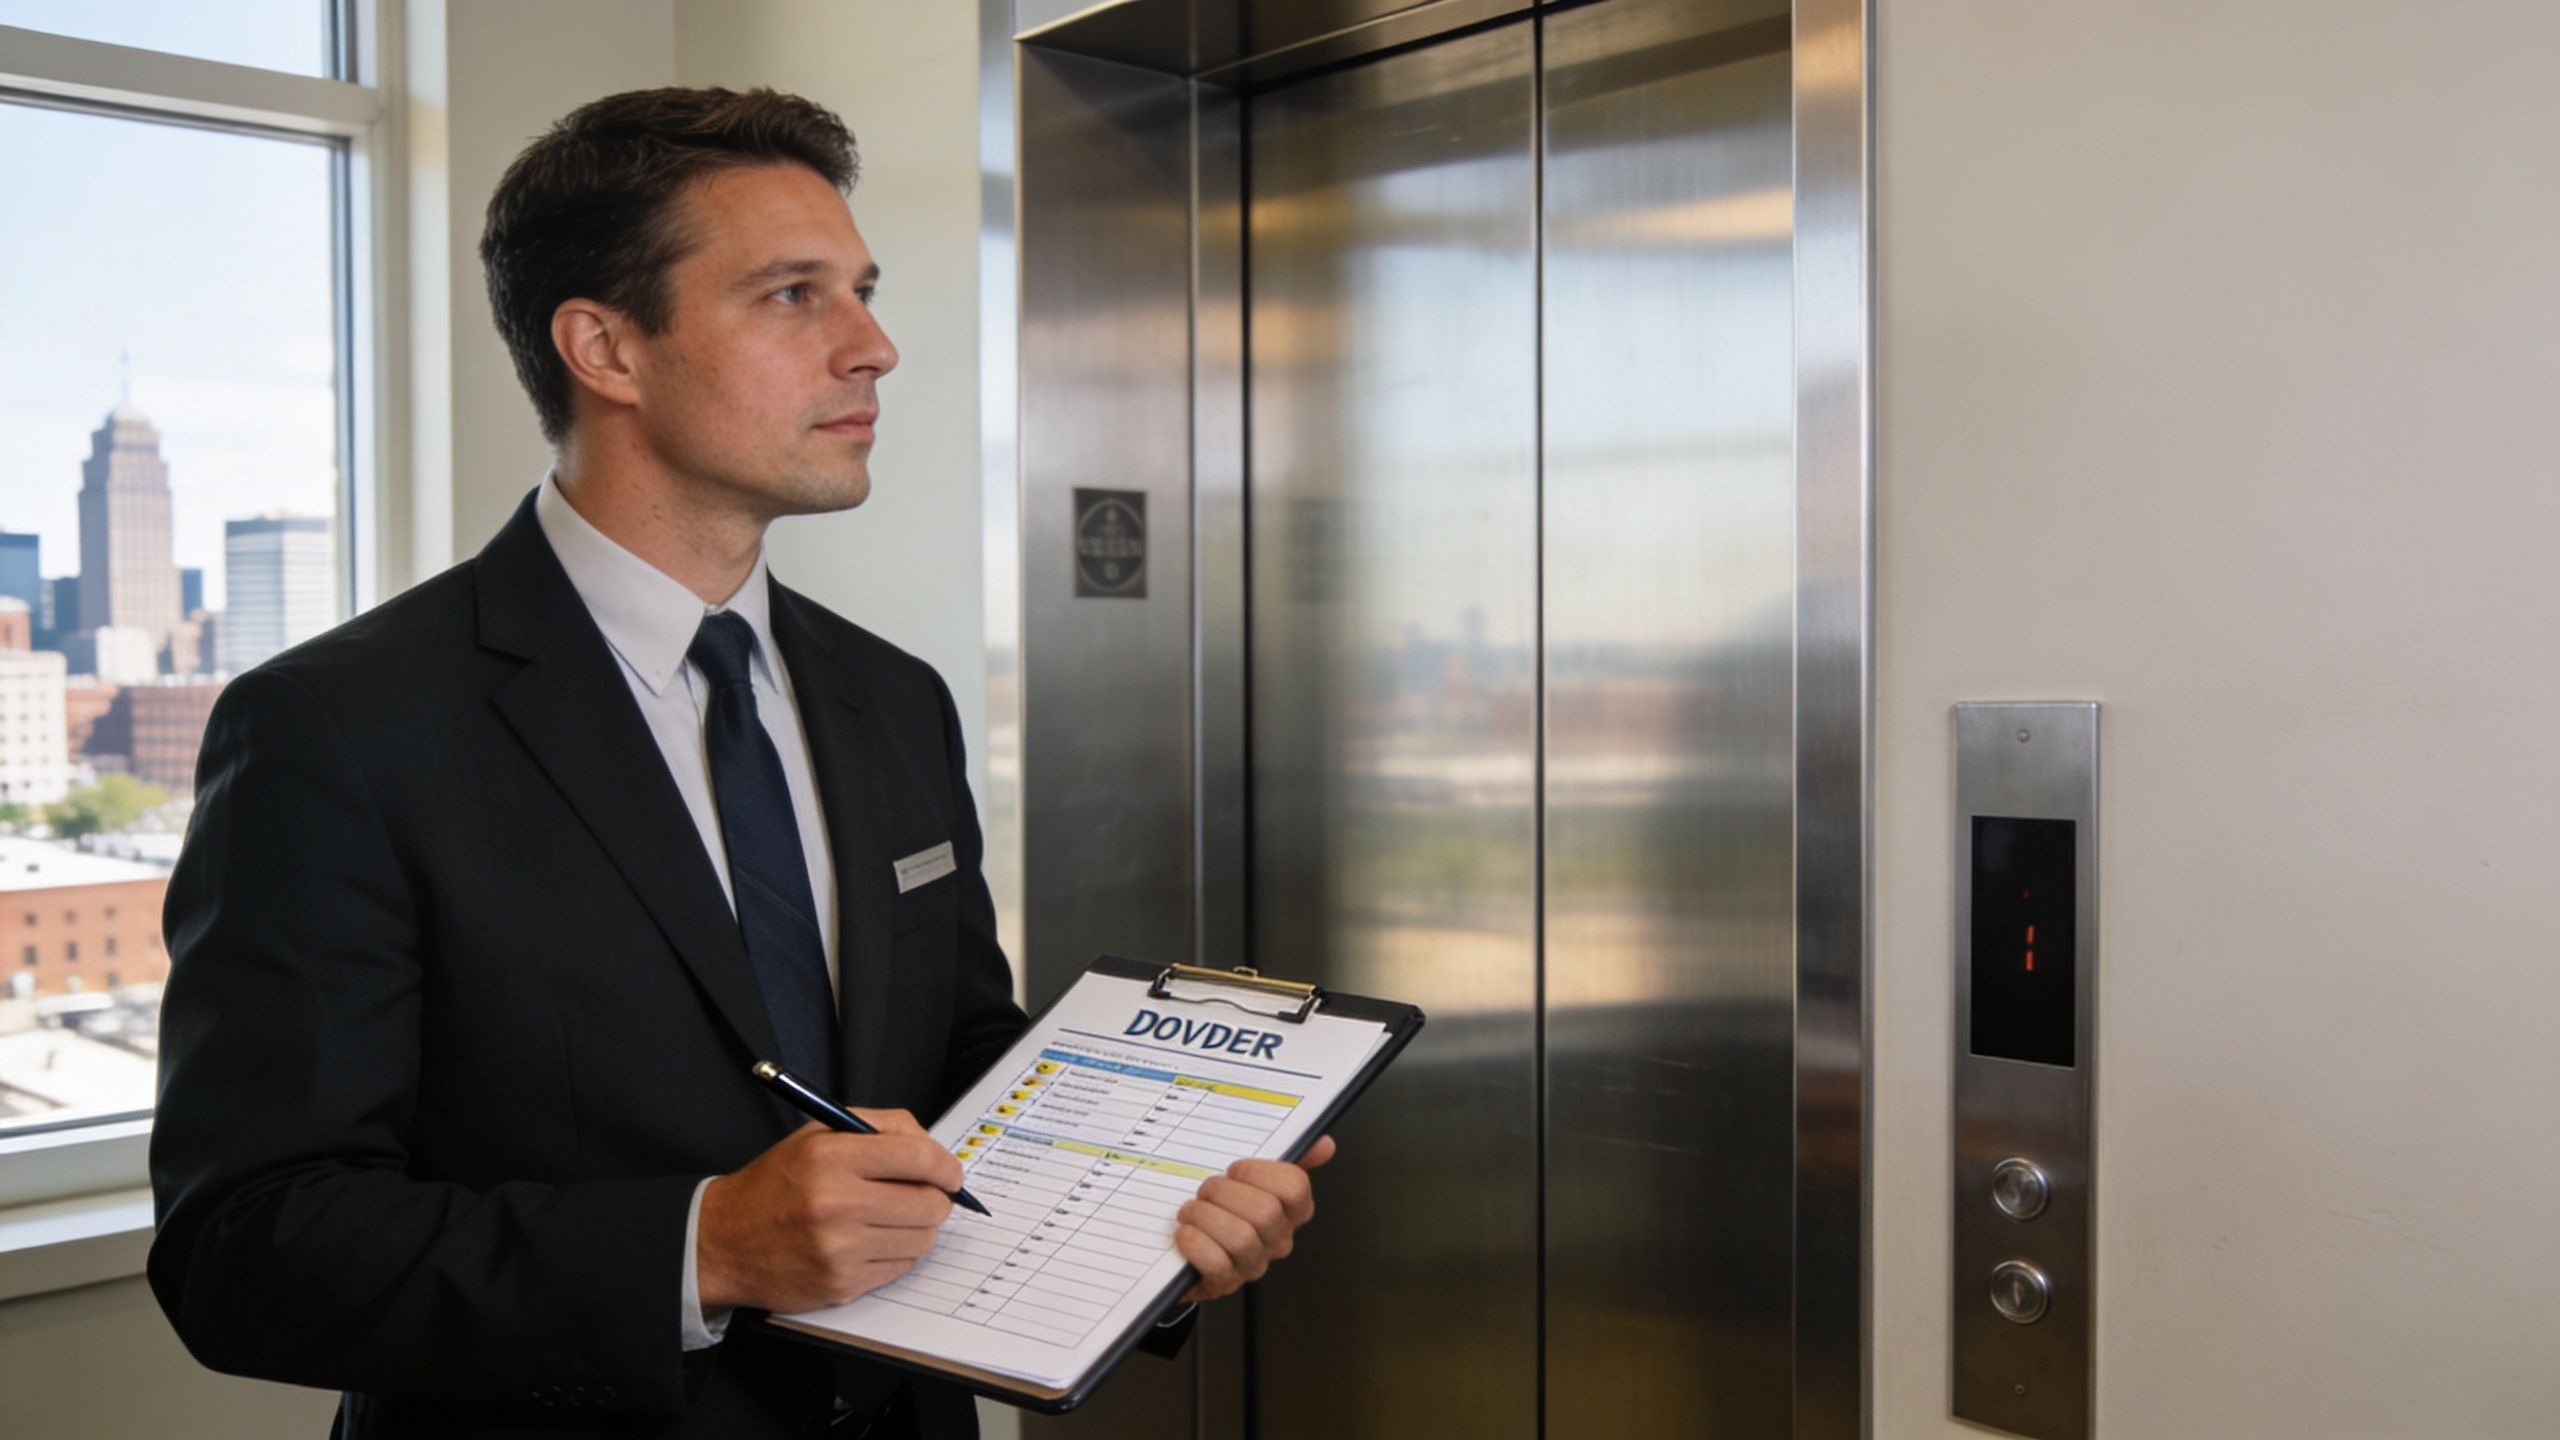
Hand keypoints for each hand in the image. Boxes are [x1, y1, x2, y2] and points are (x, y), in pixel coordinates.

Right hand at [695, 1110, 962, 1313]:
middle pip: (929, 1203)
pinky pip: (900, 1268)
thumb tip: (934, 1150)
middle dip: (937, 1200)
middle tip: (924, 1196)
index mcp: (830, 1155)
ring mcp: (838, 1248)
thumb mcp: (818, 1135)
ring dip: (917, 1229)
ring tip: (889, 1219)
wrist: (724, 1241)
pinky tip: (870, 1242)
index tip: (951, 1173)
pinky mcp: (841, 1284)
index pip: (918, 1156)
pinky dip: (896, 1255)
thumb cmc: (777, 1184)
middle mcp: (834, 1202)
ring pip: (921, 1240)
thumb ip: (880, 1128)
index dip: (946, 1166)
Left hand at [1174, 1134, 1334, 1301]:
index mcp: (1291, 1210)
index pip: (1294, 1186)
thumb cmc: (1222, 1206)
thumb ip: (1291, 1157)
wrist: (1185, 1245)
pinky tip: (1186, 1232)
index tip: (1236, 1169)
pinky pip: (1217, 1264)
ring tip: (1191, 1211)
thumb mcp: (1252, 1176)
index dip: (1259, 1172)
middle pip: (1265, 1212)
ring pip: (1241, 1239)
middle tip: (1206, 1190)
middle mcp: (1277, 1239)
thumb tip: (1325, 1144)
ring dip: (1205, 1217)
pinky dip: (1195, 1243)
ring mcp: (1253, 1263)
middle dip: (1225, 1193)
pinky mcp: (1224, 1282)